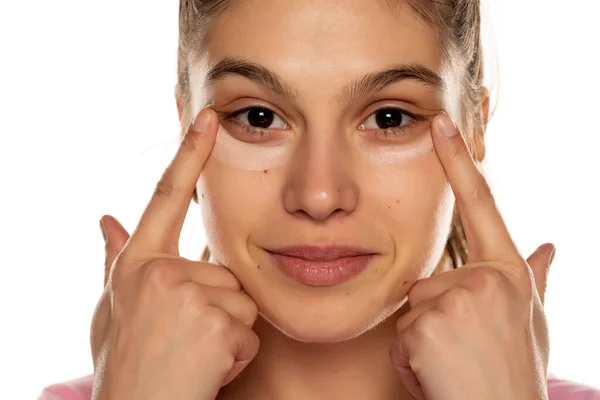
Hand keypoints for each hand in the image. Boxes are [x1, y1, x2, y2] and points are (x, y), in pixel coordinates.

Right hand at [92, 109, 259, 399]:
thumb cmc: (126, 364)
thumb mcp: (112, 310)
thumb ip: (114, 260)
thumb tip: (107, 217)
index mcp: (137, 264)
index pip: (166, 197)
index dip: (189, 155)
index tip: (208, 119)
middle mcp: (159, 272)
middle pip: (223, 270)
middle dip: (218, 306)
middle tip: (187, 339)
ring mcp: (188, 294)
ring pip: (240, 300)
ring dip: (228, 332)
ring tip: (195, 354)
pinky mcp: (216, 321)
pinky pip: (248, 330)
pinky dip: (237, 354)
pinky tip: (207, 368)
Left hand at [390, 113, 553, 399]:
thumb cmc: (516, 370)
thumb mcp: (532, 321)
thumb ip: (534, 279)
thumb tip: (549, 246)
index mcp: (507, 271)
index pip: (480, 204)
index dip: (458, 162)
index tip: (440, 124)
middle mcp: (485, 277)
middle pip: (431, 278)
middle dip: (436, 313)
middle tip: (464, 347)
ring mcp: (455, 297)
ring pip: (414, 305)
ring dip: (424, 336)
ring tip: (452, 360)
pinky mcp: (426, 321)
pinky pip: (402, 332)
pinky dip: (411, 355)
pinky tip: (437, 370)